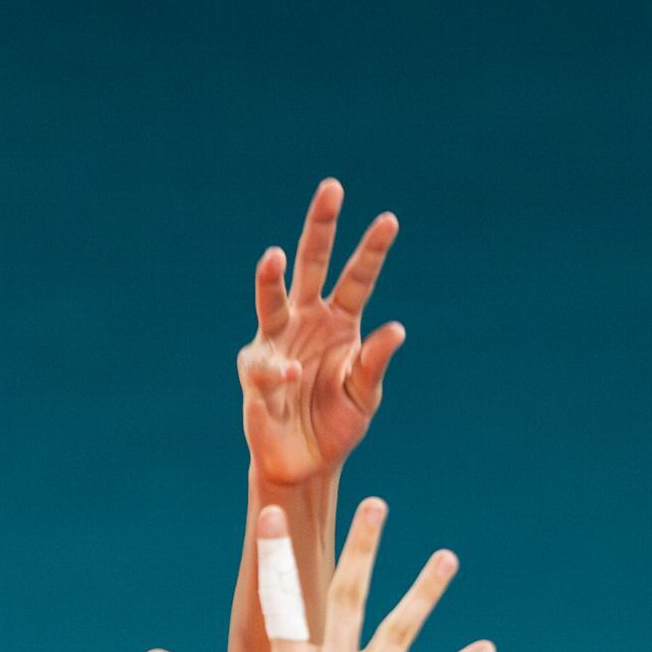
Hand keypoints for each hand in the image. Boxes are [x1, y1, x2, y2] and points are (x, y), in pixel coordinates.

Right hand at [239, 180, 405, 489]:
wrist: (306, 463)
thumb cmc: (336, 424)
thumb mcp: (364, 395)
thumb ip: (373, 363)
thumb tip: (395, 330)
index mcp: (340, 322)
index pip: (358, 278)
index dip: (372, 250)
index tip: (389, 220)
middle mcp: (306, 321)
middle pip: (313, 266)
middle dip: (320, 228)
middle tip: (332, 188)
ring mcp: (278, 342)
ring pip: (273, 300)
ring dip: (271, 279)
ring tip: (274, 257)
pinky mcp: (256, 373)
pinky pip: (265, 367)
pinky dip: (278, 370)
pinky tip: (291, 374)